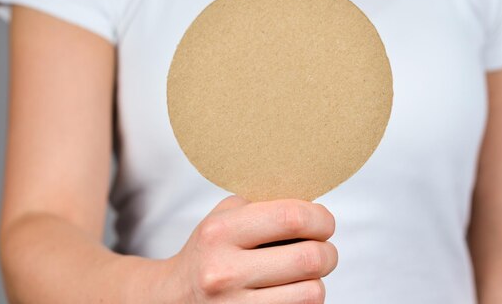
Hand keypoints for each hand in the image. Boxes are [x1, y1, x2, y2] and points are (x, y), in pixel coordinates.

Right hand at [168, 195, 337, 302]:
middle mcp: (224, 271)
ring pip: (312, 292)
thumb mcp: (223, 218)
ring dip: (318, 281)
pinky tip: (291, 291)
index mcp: (220, 233)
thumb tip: (314, 209)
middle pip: (309, 258)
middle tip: (323, 249)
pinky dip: (305, 300)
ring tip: (305, 274)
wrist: (172, 298)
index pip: (290, 218)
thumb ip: (263, 207)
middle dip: (328, 252)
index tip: (324, 222)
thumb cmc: (209, 251)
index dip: (320, 219)